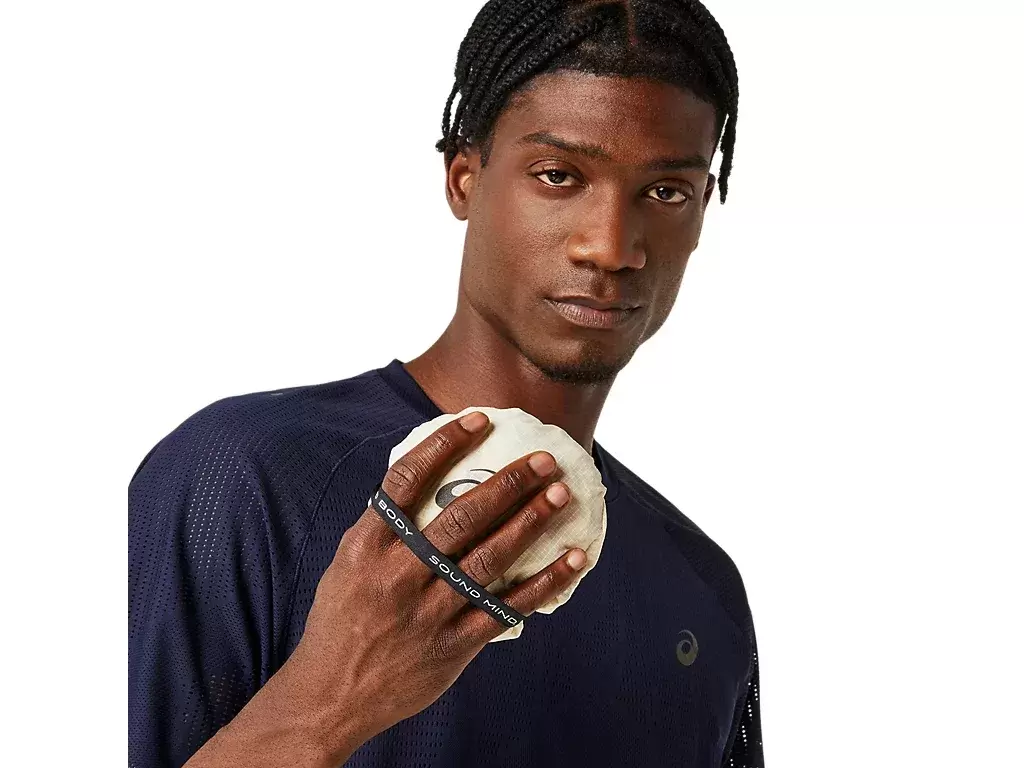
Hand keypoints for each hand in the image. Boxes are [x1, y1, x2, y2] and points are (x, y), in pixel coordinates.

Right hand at [284, 411, 585, 761]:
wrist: (329, 696)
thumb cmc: (341, 621)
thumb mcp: (348, 564)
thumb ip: (385, 527)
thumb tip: (426, 481)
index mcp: (368, 546)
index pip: (407, 481)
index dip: (445, 445)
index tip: (479, 419)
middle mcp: (398, 574)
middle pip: (460, 517)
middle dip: (507, 484)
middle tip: (543, 458)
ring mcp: (428, 611)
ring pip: (488, 559)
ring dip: (530, 523)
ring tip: (560, 493)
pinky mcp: (453, 645)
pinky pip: (506, 608)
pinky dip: (544, 583)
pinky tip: (573, 559)